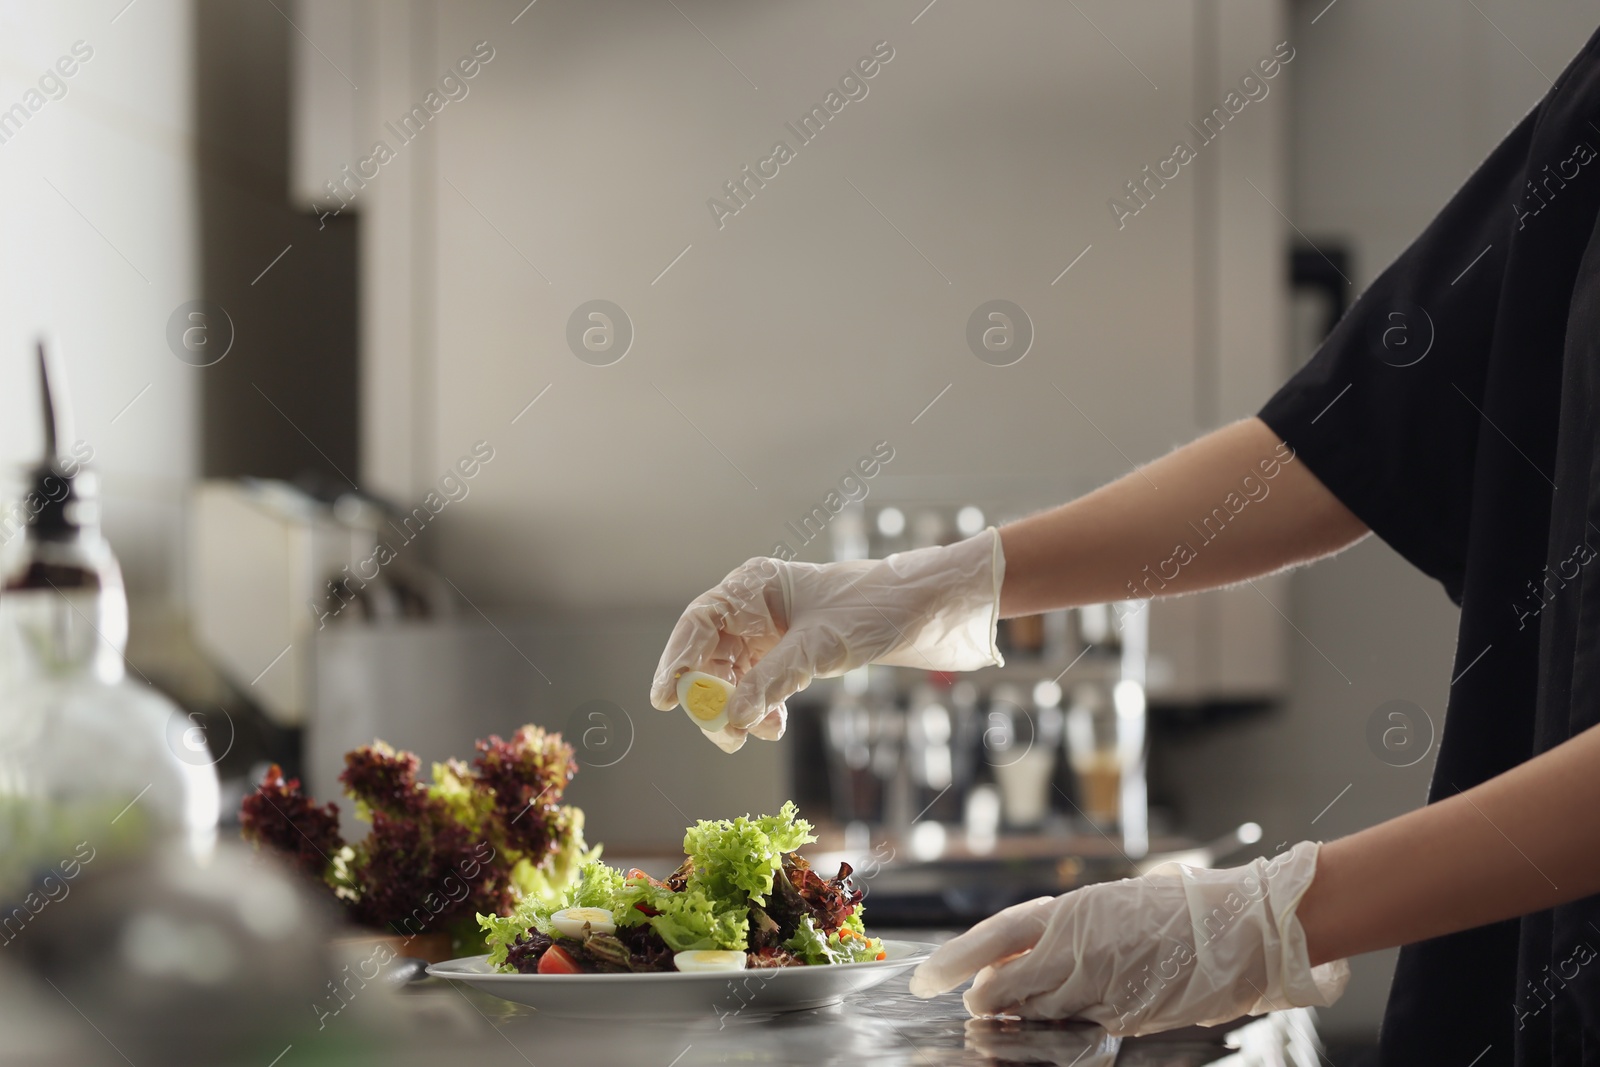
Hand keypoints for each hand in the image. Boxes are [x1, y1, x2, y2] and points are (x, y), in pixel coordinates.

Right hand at [650, 528, 1004, 751]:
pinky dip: (760, 710)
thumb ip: (771, 680)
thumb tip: (729, 717)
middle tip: (723, 734)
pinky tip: (772, 725)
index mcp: (753, 587)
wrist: (927, 611)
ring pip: (731, 679)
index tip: (664, 700)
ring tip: (758, 733)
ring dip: (738, 710)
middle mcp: (754, 609)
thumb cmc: (874, 609)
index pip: (698, 623)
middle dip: (711, 698)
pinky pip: (757, 689)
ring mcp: (770, 634)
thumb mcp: (820, 647)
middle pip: (708, 657)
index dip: (676, 661)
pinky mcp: (789, 656)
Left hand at [908, 842, 1349, 1035]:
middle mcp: (1077, 949)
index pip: (994, 936)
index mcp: (1070, 911)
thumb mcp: (1107, 905)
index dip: (954, 958)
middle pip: (1006, 984)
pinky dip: (1058, 1025)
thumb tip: (1015, 952)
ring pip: (1035, 1013)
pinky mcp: (1123, 1017)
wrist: (1240, 930)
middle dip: (985, 998)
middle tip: (975, 1002)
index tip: (924, 978)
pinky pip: (1074, 1027)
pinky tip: (1058, 1018)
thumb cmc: (1176, 910)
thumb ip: (1062, 931)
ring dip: (1018, 1016)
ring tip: (1013, 1010)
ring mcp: (1100, 988)